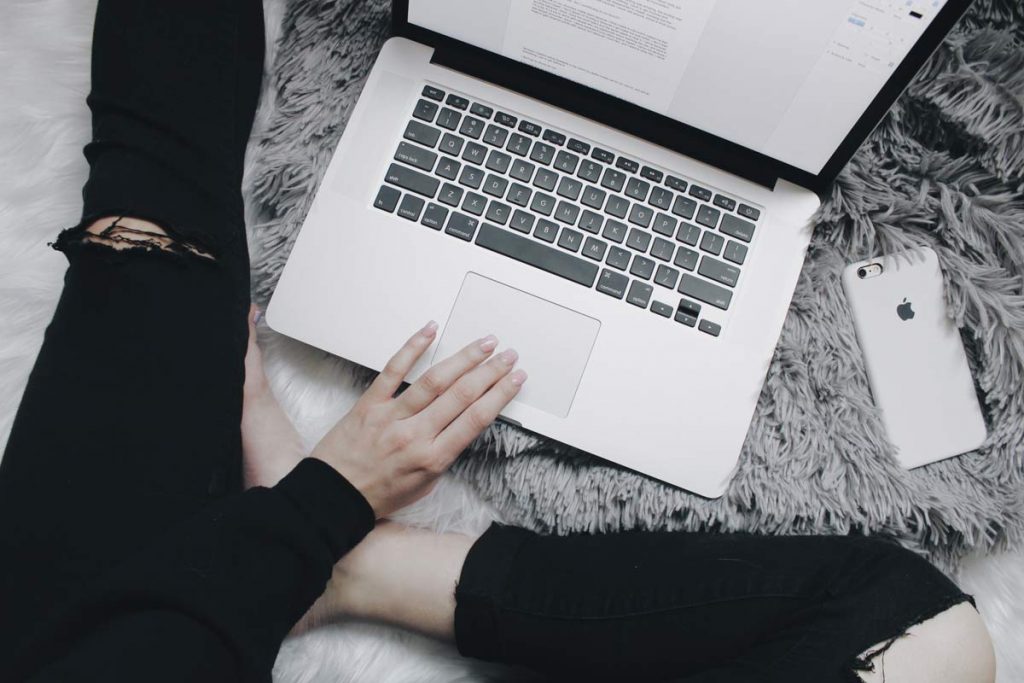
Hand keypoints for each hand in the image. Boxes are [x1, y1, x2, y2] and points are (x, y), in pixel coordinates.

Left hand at [310, 321, 525, 516]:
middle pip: (461, 395)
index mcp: (432, 458)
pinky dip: (413, 347)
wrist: (334, 497)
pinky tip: (429, 331)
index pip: (476, 419)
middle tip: (507, 355)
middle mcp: (414, 435)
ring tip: (483, 344)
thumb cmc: (379, 493)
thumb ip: (445, 454)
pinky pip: (393, 370)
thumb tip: (465, 425)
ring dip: (463, 358)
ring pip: (434, 380)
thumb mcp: (425, 484)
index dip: (500, 395)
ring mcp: (391, 416)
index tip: (515, 379)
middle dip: (490, 371)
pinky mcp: (370, 404)